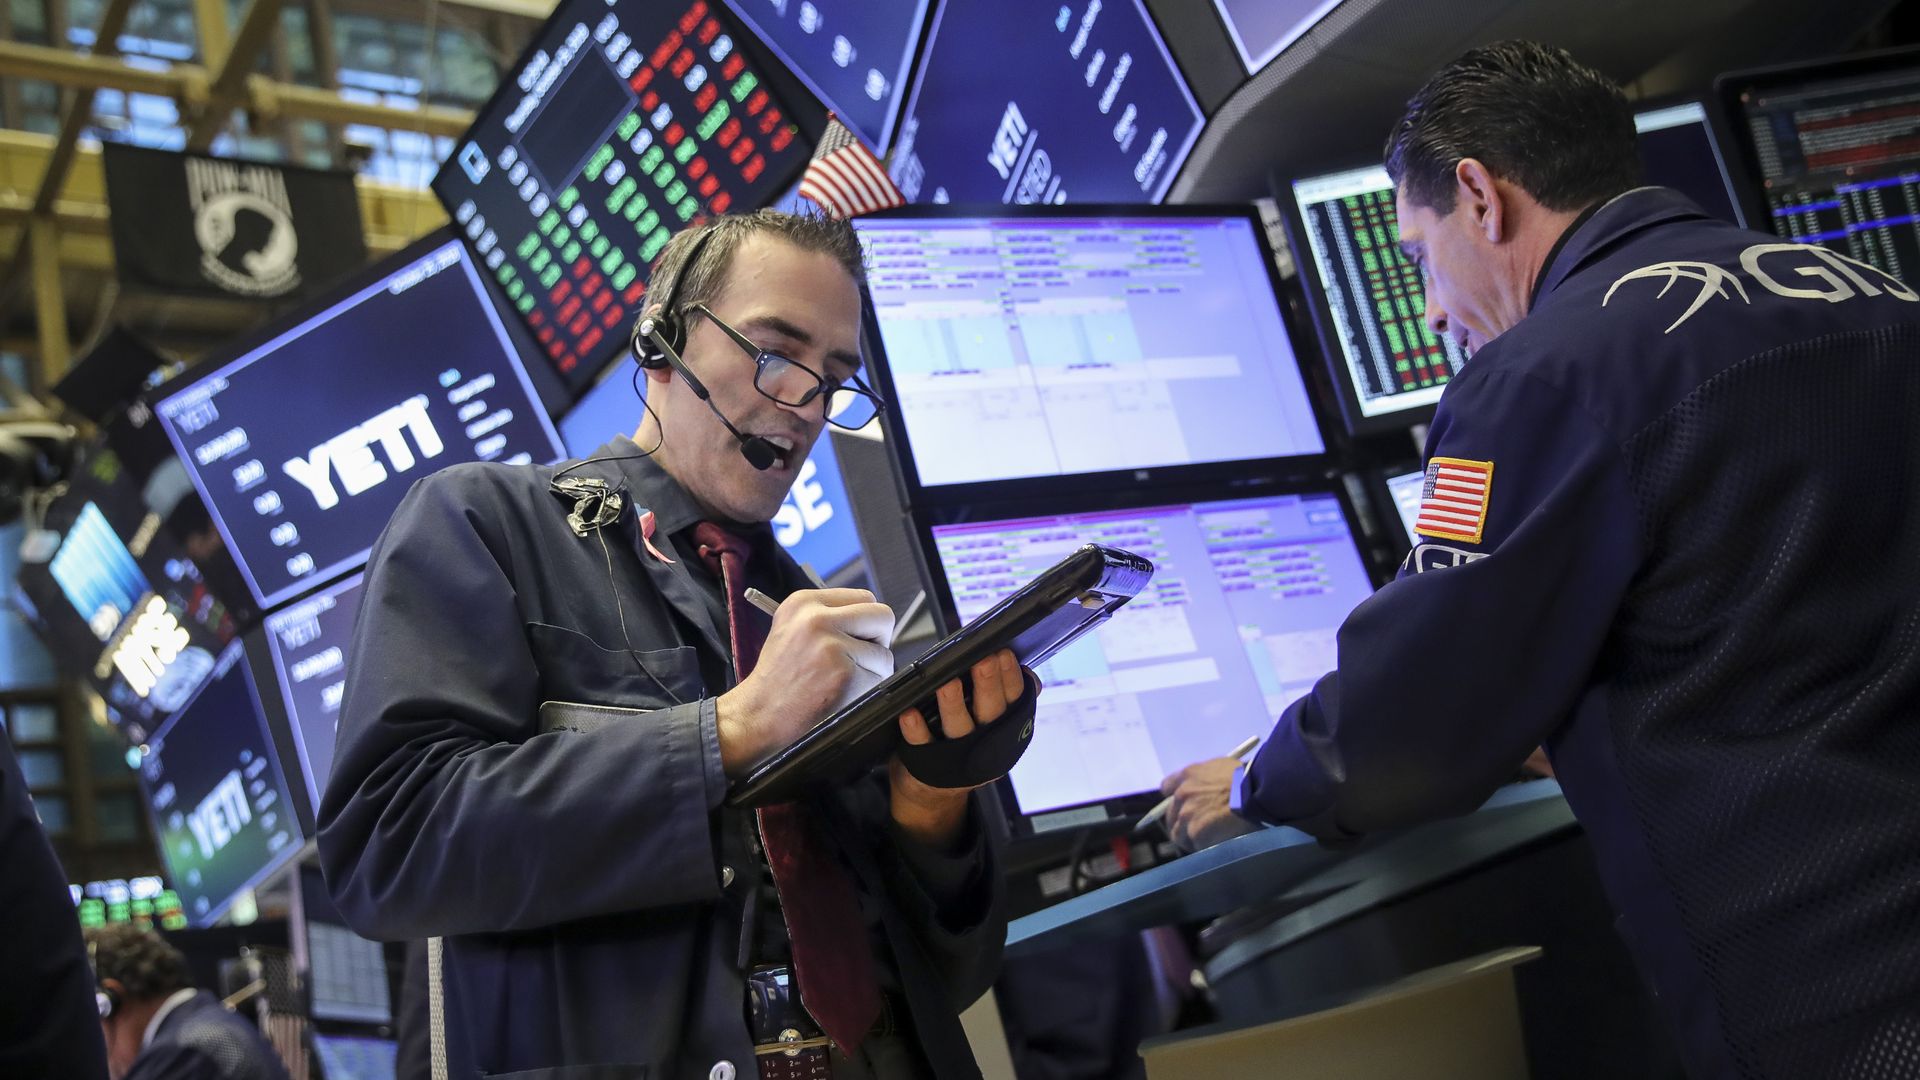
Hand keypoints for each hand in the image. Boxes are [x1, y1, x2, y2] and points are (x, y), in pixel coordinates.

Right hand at [715, 588, 892, 777]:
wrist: (759, 716)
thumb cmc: (780, 678)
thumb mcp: (794, 630)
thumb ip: (829, 617)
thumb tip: (872, 618)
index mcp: (803, 602)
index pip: (863, 597)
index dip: (865, 622)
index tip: (852, 639)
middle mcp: (816, 617)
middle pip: (882, 616)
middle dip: (878, 641)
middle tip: (857, 660)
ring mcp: (830, 645)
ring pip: (884, 652)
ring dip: (872, 670)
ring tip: (841, 681)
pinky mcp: (844, 673)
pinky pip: (880, 677)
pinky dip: (868, 689)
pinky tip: (841, 694)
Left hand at [888, 649, 1023, 849]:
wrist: (933, 793)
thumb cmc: (962, 745)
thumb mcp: (992, 724)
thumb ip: (1008, 698)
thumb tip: (1031, 678)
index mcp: (1003, 727)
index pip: (1014, 699)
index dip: (1011, 676)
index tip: (1003, 654)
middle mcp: (984, 741)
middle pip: (991, 711)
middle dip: (988, 685)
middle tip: (983, 662)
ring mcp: (956, 755)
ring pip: (958, 728)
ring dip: (953, 705)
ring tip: (947, 684)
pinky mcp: (927, 765)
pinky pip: (922, 745)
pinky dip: (916, 730)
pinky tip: (909, 715)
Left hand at [1159, 758, 1257, 851]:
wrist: (1256, 793)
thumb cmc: (1246, 778)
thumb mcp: (1221, 767)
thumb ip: (1206, 779)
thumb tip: (1207, 788)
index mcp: (1188, 775)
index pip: (1167, 787)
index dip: (1177, 798)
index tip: (1185, 805)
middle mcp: (1182, 795)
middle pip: (1171, 815)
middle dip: (1183, 822)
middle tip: (1202, 827)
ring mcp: (1186, 815)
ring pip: (1179, 834)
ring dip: (1191, 838)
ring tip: (1210, 839)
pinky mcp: (1195, 833)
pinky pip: (1195, 845)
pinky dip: (1205, 846)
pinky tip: (1219, 843)